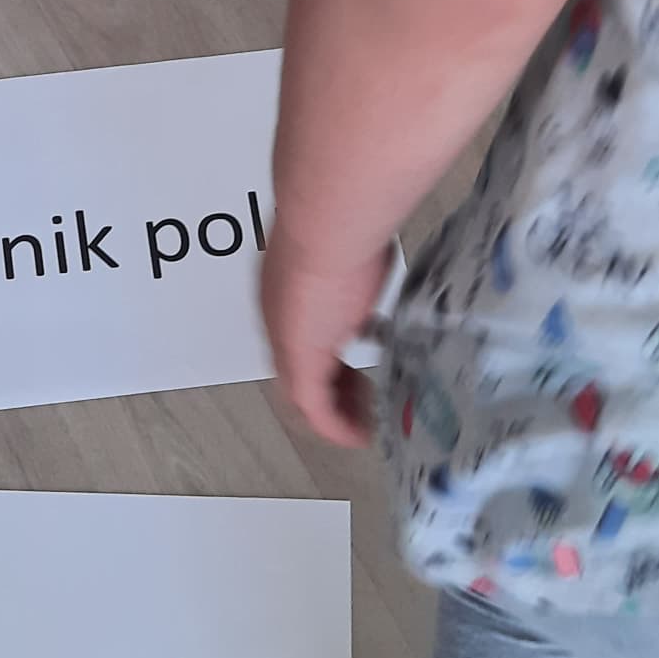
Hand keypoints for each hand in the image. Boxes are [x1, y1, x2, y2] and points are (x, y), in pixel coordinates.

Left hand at [261, 227, 392, 449]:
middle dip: (336, 383)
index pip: (308, 329)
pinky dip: (335, 427)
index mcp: (289, 288)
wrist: (325, 222)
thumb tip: (379, 256)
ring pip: (307, 391)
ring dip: (337, 408)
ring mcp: (286, 341)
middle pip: (304, 365)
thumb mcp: (357, 248)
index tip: (355, 356)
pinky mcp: (300, 364)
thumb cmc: (345, 224)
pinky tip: (357, 436)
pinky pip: (316, 411)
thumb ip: (361, 262)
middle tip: (365, 395)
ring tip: (363, 421)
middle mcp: (279, 316)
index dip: (331, 348)